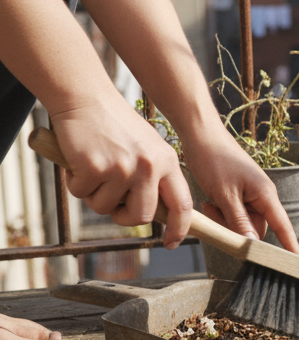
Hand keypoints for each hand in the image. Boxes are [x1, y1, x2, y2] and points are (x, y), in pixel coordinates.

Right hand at [48, 101, 196, 248]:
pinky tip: (79, 159)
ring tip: (94, 167)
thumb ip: (154, 177)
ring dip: (94, 195)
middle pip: (141, 217)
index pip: (182, 204)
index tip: (171, 242)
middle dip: (124, 218)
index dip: (179, 228)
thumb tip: (151, 214)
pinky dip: (75, 182)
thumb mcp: (147, 147)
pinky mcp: (95, 167)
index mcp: (167, 162)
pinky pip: (81, 193)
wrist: (86, 97)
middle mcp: (150, 167)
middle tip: (113, 206)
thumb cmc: (114, 125)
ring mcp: (123, 168)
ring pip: (106, 207)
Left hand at [179, 130, 298, 254]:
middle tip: (215, 213)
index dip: (291, 246)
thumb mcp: (225, 194)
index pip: (283, 226)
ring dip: (225, 221)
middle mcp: (262, 196)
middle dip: (236, 229)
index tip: (298, 263)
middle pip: (256, 228)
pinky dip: (222, 213)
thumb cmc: (215, 160)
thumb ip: (239, 221)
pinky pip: (234, 214)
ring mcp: (250, 195)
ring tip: (210, 203)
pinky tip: (210, 201)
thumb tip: (252, 244)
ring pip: (242, 223)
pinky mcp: (239, 194)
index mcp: (265, 195)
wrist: (200, 136)